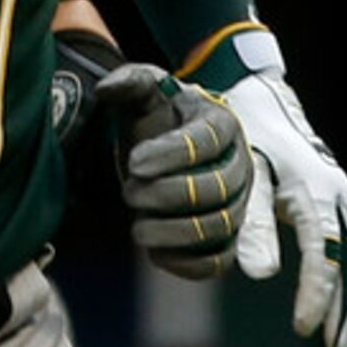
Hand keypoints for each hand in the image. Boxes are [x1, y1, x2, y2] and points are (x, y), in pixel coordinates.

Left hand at [99, 61, 254, 277]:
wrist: (167, 145)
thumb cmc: (158, 118)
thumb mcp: (144, 92)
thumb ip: (129, 82)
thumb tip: (107, 87)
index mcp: (222, 124)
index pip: (206, 141)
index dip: (170, 153)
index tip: (133, 162)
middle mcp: (239, 165)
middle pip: (216, 188)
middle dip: (167, 194)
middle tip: (129, 192)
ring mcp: (237, 203)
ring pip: (220, 226)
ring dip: (174, 231)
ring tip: (137, 226)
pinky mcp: (227, 238)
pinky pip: (219, 260)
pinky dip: (188, 264)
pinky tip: (154, 252)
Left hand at [227, 67, 346, 346]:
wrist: (256, 98)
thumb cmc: (243, 137)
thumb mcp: (242, 176)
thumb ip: (251, 224)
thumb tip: (261, 275)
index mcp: (313, 190)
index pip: (321, 252)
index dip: (315, 293)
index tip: (306, 328)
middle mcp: (335, 194)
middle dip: (344, 306)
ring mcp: (339, 196)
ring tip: (343, 339)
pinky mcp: (335, 198)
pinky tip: (342, 303)